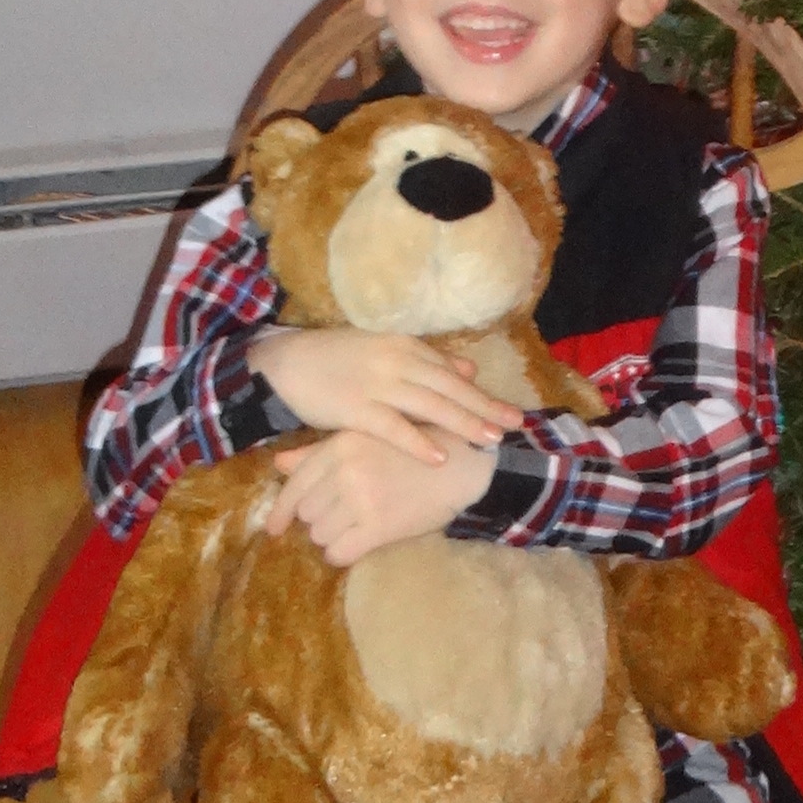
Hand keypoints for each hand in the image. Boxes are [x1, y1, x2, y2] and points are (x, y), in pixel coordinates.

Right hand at [248, 324, 509, 461]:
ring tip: (489, 439)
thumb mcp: (386, 351)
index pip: (451, 373)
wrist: (287, 363)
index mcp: (405, 347)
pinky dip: (417, 441)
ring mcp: (377, 384)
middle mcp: (397, 361)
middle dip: (484, 407)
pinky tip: (439, 455)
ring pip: (430, 405)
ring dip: (463, 422)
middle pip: (449, 387)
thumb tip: (469, 369)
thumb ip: (427, 361)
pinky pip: (393, 427)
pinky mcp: (356, 408)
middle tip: (515, 424)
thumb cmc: (336, 360)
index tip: (507, 409)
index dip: (480, 393)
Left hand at [263, 426, 490, 568]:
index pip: (295, 486)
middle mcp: (345, 471)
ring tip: (356, 525)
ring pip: (320, 535)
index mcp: (340, 446)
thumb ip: (318, 451)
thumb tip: (277, 464)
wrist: (464, 463)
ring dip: (333, 536)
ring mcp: (361, 499)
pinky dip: (344, 553)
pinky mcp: (378, 526)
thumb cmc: (414, 446)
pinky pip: (339, 553)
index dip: (281, 511)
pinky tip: (359, 542)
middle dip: (320, 517)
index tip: (274, 529)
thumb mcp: (364, 438)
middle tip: (343, 514)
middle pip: (307, 512)